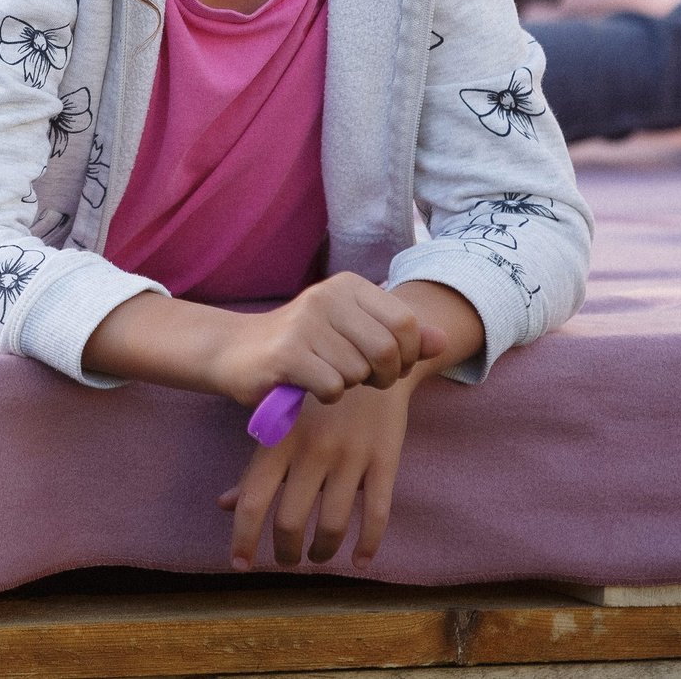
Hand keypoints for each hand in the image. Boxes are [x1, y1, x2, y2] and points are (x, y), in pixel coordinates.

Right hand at [206, 271, 446, 407]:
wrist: (236, 351)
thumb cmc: (304, 345)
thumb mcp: (354, 333)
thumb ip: (401, 336)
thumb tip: (444, 341)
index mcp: (349, 285)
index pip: (407, 323)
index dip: (408, 355)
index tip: (389, 366)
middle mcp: (328, 295)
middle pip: (388, 350)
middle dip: (384, 377)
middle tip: (365, 381)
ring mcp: (305, 322)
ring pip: (359, 372)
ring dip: (349, 386)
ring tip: (327, 376)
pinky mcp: (287, 352)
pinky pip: (333, 387)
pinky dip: (327, 396)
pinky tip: (309, 386)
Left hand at [221, 380, 411, 569]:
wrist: (372, 354)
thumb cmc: (316, 395)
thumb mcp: (280, 421)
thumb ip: (255, 465)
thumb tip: (225, 505)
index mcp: (281, 439)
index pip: (253, 500)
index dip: (243, 539)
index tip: (240, 565)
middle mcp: (313, 450)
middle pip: (291, 522)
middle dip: (286, 552)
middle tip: (287, 560)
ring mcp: (350, 456)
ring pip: (332, 525)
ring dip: (322, 552)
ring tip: (318, 556)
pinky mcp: (384, 459)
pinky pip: (377, 514)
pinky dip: (368, 546)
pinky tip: (359, 560)